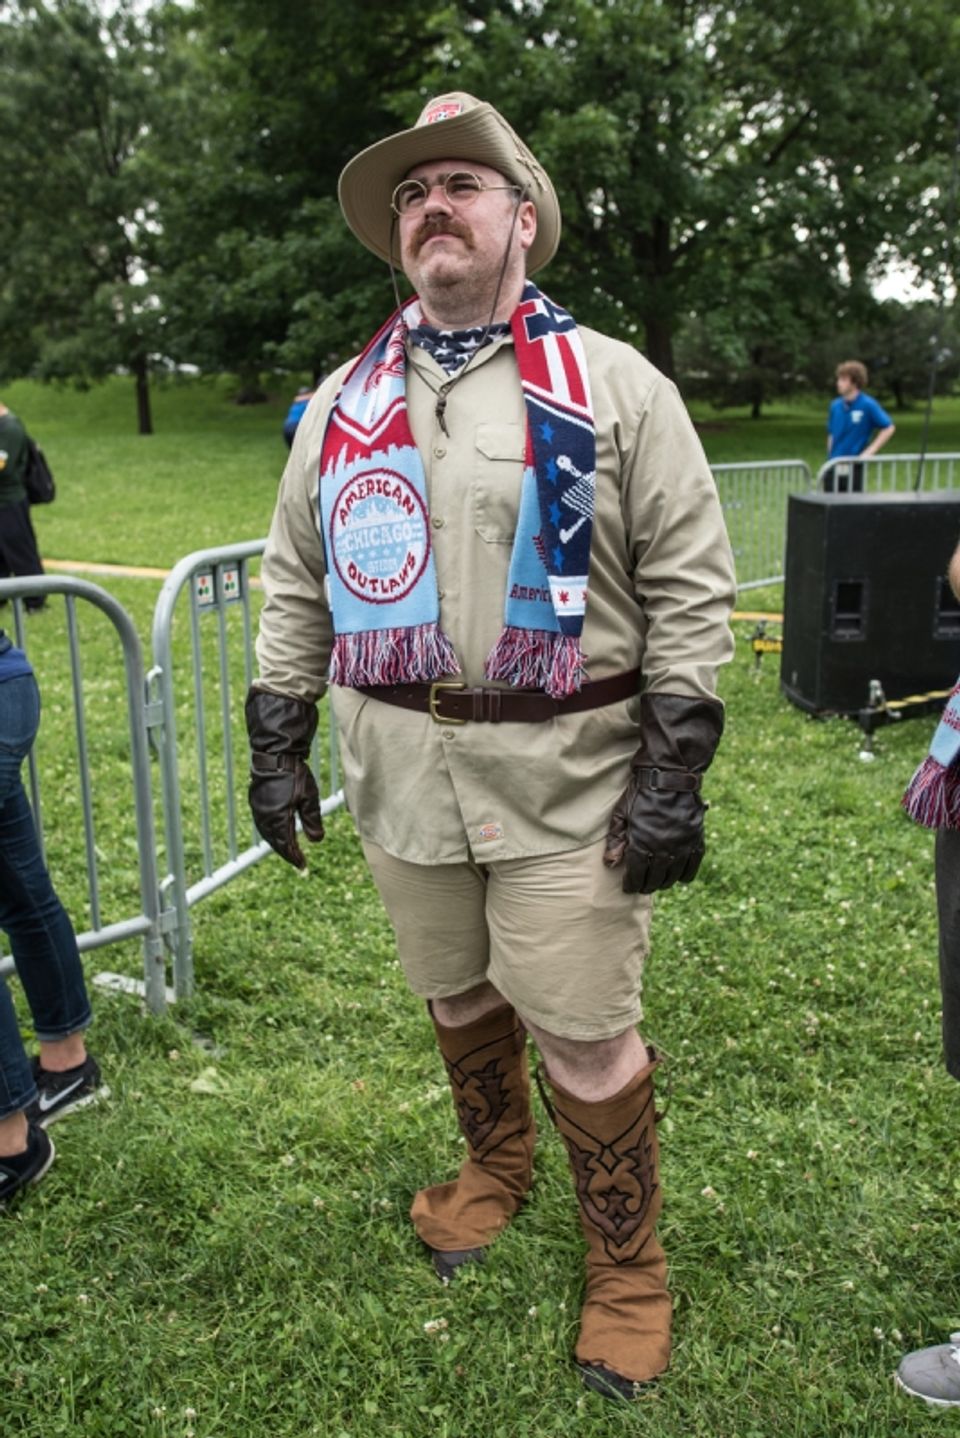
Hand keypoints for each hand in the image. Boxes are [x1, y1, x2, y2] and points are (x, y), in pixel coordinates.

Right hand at [249, 751, 323, 868]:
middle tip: (297, 861)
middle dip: (286, 853)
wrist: (275, 754)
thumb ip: (312, 820)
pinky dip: (270, 833)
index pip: (286, 845)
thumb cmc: (295, 774)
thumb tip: (316, 841)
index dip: (294, 857)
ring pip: (267, 834)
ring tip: (288, 850)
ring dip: (277, 844)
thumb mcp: (309, 797)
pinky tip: (276, 833)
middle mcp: (265, 817)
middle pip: (275, 842)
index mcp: (278, 818)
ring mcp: (258, 809)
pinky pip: (262, 824)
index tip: (303, 865)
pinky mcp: (256, 802)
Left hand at [602, 692, 723, 894]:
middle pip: (654, 880)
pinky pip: (692, 867)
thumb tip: (610, 864)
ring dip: (663, 882)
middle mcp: (663, 850)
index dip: (631, 884)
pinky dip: (684, 875)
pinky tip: (677, 875)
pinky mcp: (696, 841)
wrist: (670, 777)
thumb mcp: (621, 814)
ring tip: (657, 880)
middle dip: (646, 885)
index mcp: (642, 845)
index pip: (636, 876)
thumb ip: (615, 840)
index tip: (628, 886)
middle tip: (641, 885)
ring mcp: (681, 847)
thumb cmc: (641, 793)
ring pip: (672, 876)